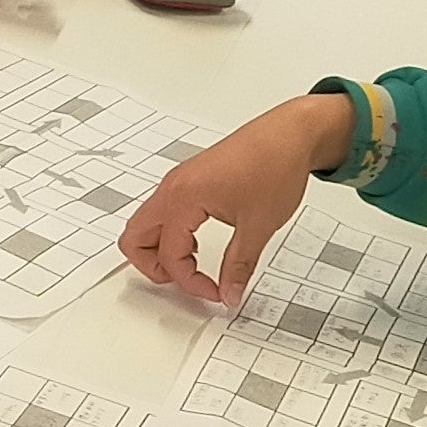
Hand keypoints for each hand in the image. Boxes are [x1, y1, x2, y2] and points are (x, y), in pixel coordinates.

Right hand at [120, 95, 349, 305]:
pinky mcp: (189, 179)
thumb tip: (230, 293)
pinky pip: (163, 211)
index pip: (169, 254)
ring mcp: (179, 181)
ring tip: (193, 265)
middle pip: (135, 238)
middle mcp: (173, 187)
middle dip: (154, 267)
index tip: (215, 292)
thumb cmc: (275, 165)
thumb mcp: (258, 226)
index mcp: (183, 197)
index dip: (189, 282)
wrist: (291, 134)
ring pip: (146, 224)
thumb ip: (238, 265)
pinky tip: (198, 243)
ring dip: (161, 250)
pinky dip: (171, 233)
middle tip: (185, 281)